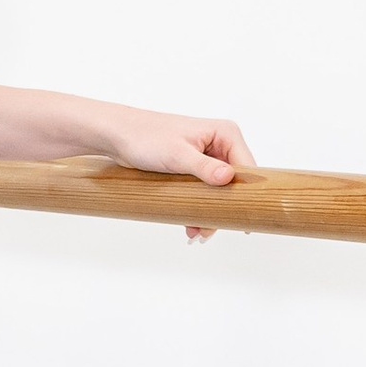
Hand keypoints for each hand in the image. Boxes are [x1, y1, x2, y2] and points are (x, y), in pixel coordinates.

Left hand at [99, 108, 257, 240]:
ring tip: (198, 233)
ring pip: (218, 190)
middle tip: (211, 230)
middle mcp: (220, 144)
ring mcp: (207, 156)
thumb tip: (228, 178)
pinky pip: (203, 191)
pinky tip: (191, 225)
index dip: (248, 193)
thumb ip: (204, 168)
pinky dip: (199, 207)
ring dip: (210, 211)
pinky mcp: (192, 168)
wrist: (117, 135)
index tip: (244, 216)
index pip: (247, 167)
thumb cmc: (146, 137)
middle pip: (234, 182)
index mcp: (225, 134)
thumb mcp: (178, 154)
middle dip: (224, 207)